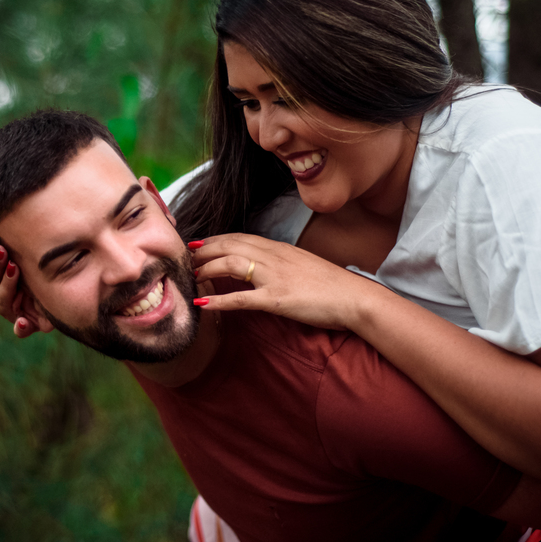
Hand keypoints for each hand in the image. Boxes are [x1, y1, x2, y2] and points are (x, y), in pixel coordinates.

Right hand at [0, 215, 38, 337]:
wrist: (53, 297)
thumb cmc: (24, 272)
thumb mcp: (10, 251)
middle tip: (1, 249)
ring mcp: (8, 311)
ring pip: (1, 301)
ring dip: (6, 285)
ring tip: (15, 269)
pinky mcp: (25, 325)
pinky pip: (20, 329)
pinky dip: (20, 327)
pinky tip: (23, 322)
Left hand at [190, 232, 376, 331]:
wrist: (356, 298)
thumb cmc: (332, 286)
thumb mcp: (303, 265)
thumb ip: (282, 263)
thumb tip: (265, 268)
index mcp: (280, 248)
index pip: (240, 237)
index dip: (216, 239)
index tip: (198, 244)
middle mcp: (274, 257)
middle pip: (229, 246)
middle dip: (203, 251)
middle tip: (184, 259)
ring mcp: (275, 276)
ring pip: (231, 265)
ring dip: (206, 270)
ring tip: (189, 278)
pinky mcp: (278, 299)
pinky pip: (242, 298)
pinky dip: (220, 299)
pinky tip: (203, 304)